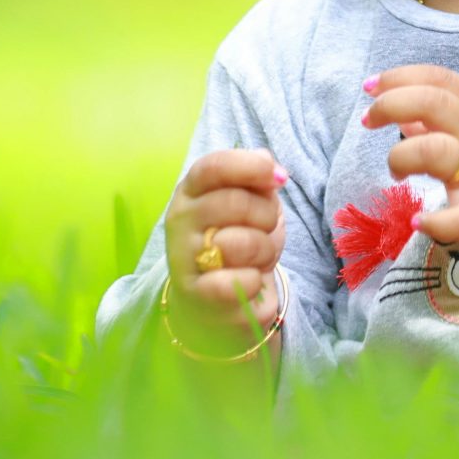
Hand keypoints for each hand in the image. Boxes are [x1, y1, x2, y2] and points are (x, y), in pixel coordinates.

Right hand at [163, 148, 287, 332]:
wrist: (217, 300)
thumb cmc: (237, 243)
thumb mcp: (250, 205)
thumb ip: (256, 180)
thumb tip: (265, 159)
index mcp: (191, 191)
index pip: (214, 166)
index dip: (250, 166)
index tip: (278, 178)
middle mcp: (180, 219)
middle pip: (235, 202)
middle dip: (267, 215)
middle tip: (266, 228)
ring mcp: (183, 256)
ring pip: (241, 242)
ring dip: (264, 251)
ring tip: (256, 259)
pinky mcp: (193, 293)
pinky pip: (240, 281)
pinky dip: (255, 282)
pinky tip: (248, 282)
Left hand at [361, 66, 458, 271]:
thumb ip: (450, 124)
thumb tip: (405, 114)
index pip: (443, 81)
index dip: (403, 76)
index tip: (372, 85)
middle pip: (436, 104)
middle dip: (392, 103)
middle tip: (368, 119)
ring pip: (438, 151)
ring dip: (403, 157)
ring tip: (398, 175)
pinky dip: (436, 221)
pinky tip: (420, 223)